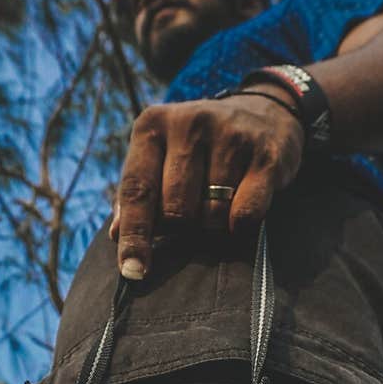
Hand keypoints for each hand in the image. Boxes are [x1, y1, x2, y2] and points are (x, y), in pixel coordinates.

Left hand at [109, 91, 304, 278]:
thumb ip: (136, 195)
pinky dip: (240, 225)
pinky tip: (240, 208)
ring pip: (211, 214)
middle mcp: (189, 123)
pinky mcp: (265, 155)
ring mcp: (230, 135)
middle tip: (190, 216)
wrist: (264, 112)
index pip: (137, 190)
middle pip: (175, 210)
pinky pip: (245, 214)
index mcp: (152, 126)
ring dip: (212, 224)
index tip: (132, 271)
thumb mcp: (160, 157)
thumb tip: (116, 236)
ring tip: (217, 203)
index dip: (134, 235)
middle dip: (181, 227)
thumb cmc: (198, 148)